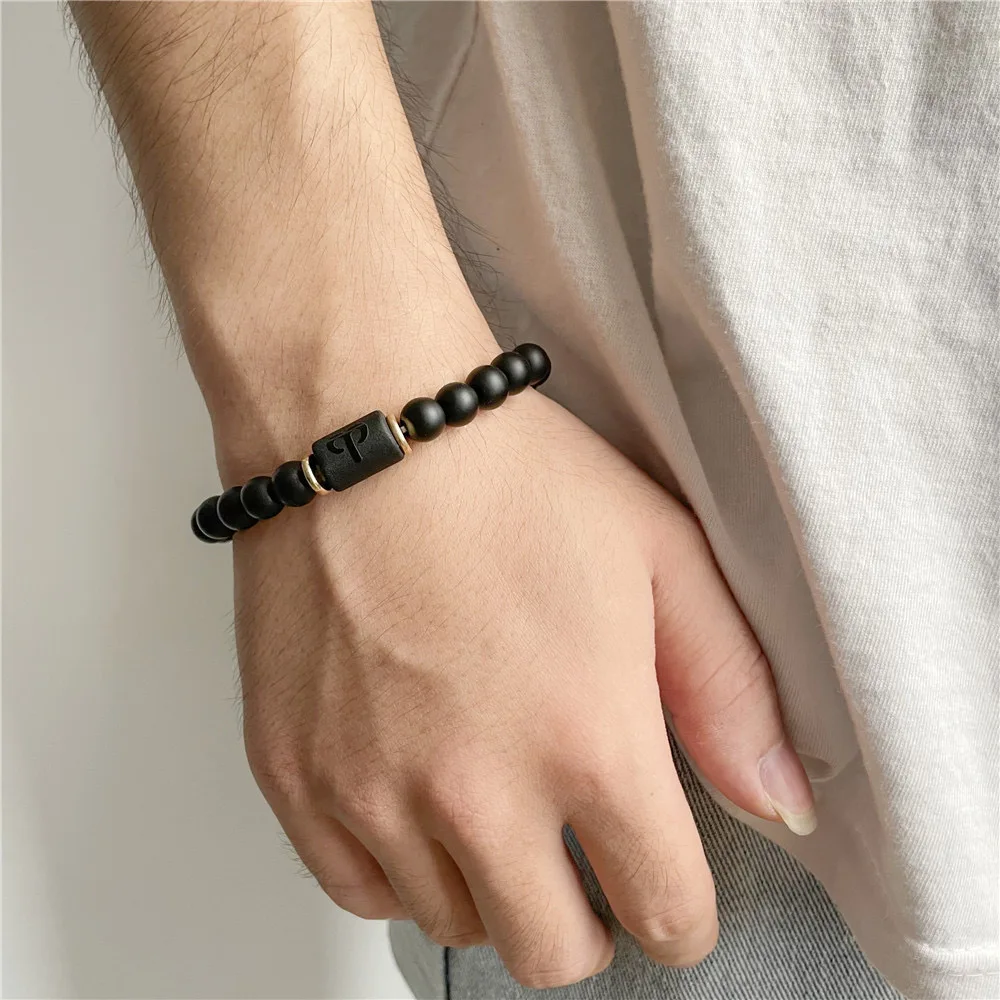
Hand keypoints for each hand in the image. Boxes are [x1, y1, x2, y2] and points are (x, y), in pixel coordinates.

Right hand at [235, 382, 814, 987]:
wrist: (364, 430)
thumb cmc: (506, 477)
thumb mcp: (660, 554)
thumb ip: (732, 690)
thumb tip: (780, 805)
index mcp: (587, 742)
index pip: (664, 914)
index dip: (678, 913)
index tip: (663, 888)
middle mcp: (477, 792)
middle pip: (553, 954)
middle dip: (588, 922)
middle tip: (579, 860)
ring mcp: (372, 792)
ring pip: (453, 926)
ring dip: (487, 884)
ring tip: (490, 798)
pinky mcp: (293, 776)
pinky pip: (355, 890)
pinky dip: (396, 866)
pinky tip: (415, 798)